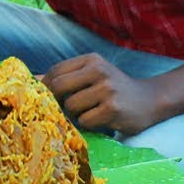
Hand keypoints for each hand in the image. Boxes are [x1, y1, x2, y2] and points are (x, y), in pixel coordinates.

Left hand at [39, 53, 166, 134]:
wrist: (151, 100)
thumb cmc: (113, 89)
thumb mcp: (91, 75)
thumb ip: (65, 76)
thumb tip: (32, 79)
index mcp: (91, 60)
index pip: (56, 71)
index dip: (46, 86)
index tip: (47, 97)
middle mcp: (100, 71)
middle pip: (58, 87)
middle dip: (58, 100)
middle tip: (69, 107)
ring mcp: (107, 89)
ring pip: (71, 106)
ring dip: (76, 114)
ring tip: (91, 111)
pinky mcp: (113, 109)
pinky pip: (85, 121)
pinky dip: (88, 123)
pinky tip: (102, 119)